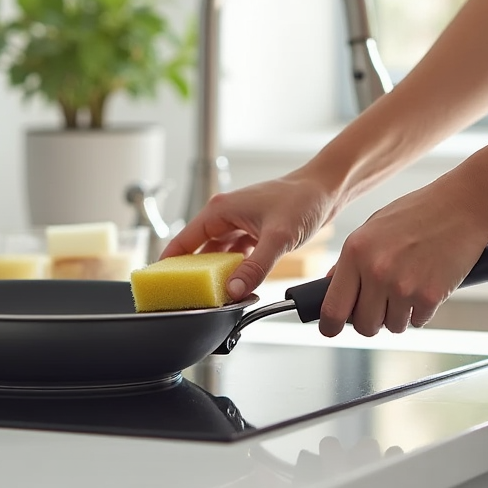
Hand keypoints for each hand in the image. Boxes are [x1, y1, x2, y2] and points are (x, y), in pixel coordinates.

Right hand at [160, 169, 341, 300]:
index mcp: (220, 210)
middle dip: (196, 274)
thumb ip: (254, 267)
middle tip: (191, 298)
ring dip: (218, 274)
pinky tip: (238, 285)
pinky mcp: (253, 232)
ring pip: (218, 256)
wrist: (326, 189)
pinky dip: (236, 270)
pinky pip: (236, 256)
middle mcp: (225, 215)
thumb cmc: (302, 199)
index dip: (170, 263)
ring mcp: (239, 224)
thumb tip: (233, 290)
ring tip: (213, 296)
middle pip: (199, 251)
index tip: (161, 284)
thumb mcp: (277, 237)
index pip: (183, 241)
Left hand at [320, 174, 487, 337]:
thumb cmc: (418, 213)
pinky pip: (418, 321)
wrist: (463, 205)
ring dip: (399, 316)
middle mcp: (376, 271)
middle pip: (364, 325)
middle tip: (381, 306)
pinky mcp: (430, 296)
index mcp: (355, 252)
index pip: (333, 307)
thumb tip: (331, 288)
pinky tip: (426, 285)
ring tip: (408, 288)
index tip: (332, 329)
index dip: (330, 326)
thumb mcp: (372, 228)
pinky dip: (421, 311)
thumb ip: (350, 260)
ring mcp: (404, 286)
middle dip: (371, 321)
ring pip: (393, 326)